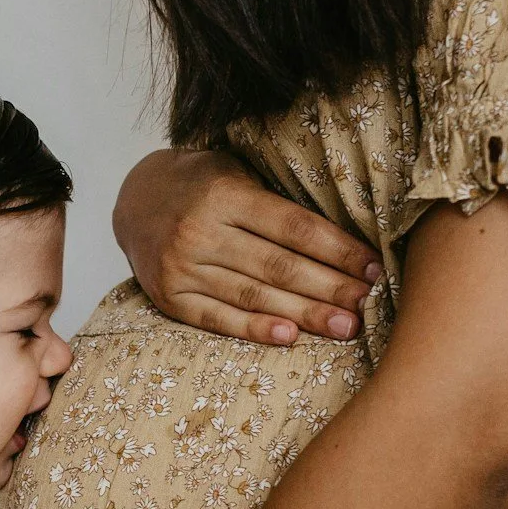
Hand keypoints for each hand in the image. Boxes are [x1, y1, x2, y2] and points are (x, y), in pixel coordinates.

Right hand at [113, 148, 380, 344]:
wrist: (135, 199)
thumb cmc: (203, 184)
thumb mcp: (236, 171)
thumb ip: (276, 200)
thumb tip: (345, 237)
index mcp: (225, 194)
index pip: (294, 227)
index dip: (337, 249)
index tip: (372, 267)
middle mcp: (200, 231)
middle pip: (279, 266)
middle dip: (330, 287)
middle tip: (369, 304)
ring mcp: (181, 268)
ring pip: (254, 295)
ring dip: (305, 314)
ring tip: (344, 326)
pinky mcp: (170, 298)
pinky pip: (218, 318)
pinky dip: (254, 329)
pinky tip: (289, 337)